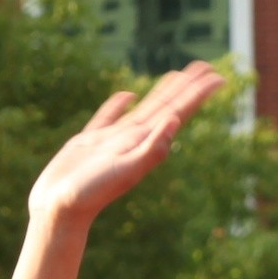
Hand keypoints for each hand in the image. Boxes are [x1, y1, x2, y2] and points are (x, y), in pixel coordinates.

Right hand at [26, 62, 225, 226]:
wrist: (60, 211)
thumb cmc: (91, 193)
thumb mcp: (126, 170)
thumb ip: (151, 148)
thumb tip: (174, 121)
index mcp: (145, 144)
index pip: (177, 112)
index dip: (196, 94)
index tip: (217, 77)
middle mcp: (134, 140)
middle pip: (166, 106)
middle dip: (186, 87)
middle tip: (205, 67)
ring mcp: (112, 141)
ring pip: (142, 109)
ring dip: (161, 92)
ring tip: (176, 75)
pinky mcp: (88, 143)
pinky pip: (108, 117)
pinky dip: (119, 104)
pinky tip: (128, 96)